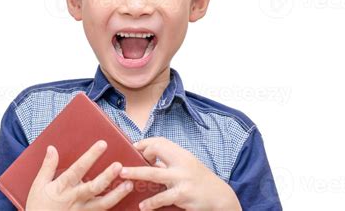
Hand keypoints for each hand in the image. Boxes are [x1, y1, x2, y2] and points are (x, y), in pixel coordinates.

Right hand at [26, 140, 133, 209]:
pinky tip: (124, 201)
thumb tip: (52, 148)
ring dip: (117, 195)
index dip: (91, 156)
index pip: (78, 169)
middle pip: (94, 187)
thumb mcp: (38, 186)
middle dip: (107, 176)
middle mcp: (74, 199)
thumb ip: (47, 167)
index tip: (103, 144)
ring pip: (102, 204)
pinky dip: (113, 207)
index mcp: (63, 187)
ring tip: (129, 185)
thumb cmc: (38, 206)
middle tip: (119, 165)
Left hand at [119, 137, 241, 210]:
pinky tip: (143, 206)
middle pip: (157, 150)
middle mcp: (182, 163)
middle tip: (125, 161)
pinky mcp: (183, 195)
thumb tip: (149, 159)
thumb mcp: (188, 166)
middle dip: (140, 153)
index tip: (134, 149)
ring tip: (124, 176)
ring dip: (137, 174)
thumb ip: (171, 162)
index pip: (161, 141)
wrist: (220, 197)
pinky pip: (163, 197)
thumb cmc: (201, 181)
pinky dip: (151, 202)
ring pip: (155, 174)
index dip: (145, 143)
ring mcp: (183, 179)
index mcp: (182, 154)